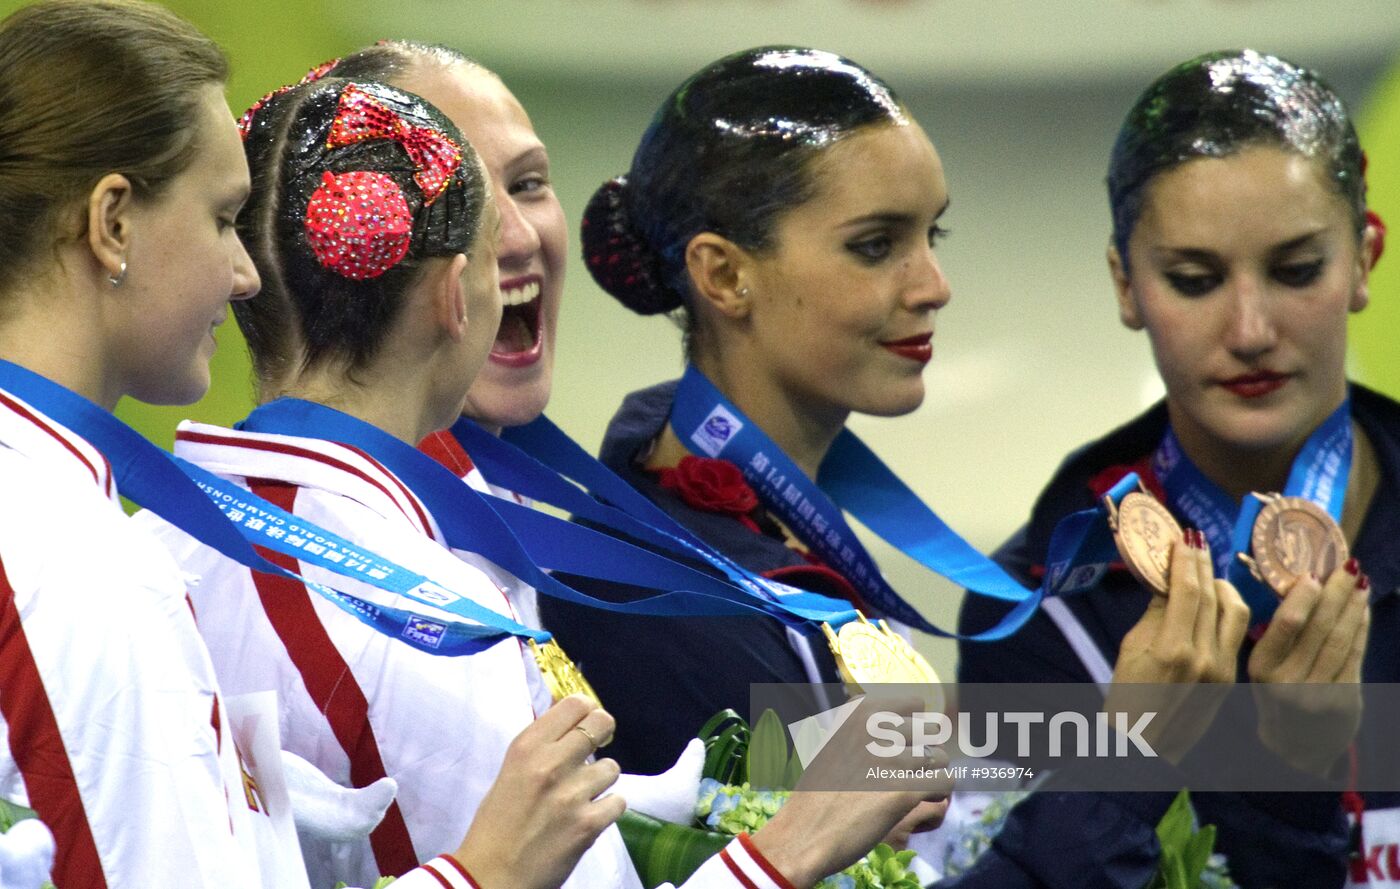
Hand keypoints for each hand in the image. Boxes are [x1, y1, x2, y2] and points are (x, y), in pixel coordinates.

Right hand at [449, 694, 623, 888]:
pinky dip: (607, 810)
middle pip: (602, 723)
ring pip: (612, 768)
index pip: (575, 703)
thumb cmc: (497, 823)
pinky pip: (618, 802)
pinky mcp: (588, 824)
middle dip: (602, 735)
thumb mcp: (511, 771)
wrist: (491, 874)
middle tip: (594, 752)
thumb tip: (572, 721)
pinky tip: (588, 818)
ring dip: (601, 782)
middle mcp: (551, 763)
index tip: (585, 723)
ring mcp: (572, 794)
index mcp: (527, 747)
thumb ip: (541, 746)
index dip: (587, 712)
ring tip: (582, 796)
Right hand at [749, 692, 951, 887]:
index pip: (914, 703)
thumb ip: (865, 728)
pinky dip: (938, 793)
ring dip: (932, 774)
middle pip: (931, 729)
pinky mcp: (904, 790)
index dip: (913, 726)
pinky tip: (918, 802)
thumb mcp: (834, 743)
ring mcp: (891, 758)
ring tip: (913, 789)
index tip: (902, 746)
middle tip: (908, 773)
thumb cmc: (819, 793)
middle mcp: (876, 728)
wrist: (804, 834)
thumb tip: (907, 720)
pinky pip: (945, 781)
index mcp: (859, 712)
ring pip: (940, 756)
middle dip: (925, 750)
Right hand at [1104, 531, 1249, 762]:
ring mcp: (1222, 670)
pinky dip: (1226, 610)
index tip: (1183, 538)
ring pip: (1234, 612)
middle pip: (1213, 596)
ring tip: (1207, 570)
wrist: (1144, 748)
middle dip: (1203, 566)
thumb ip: (1155, 614)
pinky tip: (1216, 599)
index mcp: (1173, 650)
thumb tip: (1168, 582)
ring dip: (1222, 585)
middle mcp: (1204, 658)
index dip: (1186, 561)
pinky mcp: (1229, 679)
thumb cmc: (1126, 698)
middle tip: (1194, 544)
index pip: (1187, 591)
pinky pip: (1234, 634)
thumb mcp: (1131, 650)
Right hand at [1248, 559, 1369, 776]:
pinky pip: (1355, 654)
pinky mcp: (1346, 700)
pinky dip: (1360, 626)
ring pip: (1341, 637)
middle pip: (1318, 625)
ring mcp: (1320, 693)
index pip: (1285, 624)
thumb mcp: (1263, 668)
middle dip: (1335, 591)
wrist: (1294, 749)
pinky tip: (1362, 607)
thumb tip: (1298, 583)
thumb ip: (1276, 634)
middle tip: (1346, 565)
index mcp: (1261, 669)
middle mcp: (1288, 682)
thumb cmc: (1276, 697)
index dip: (1303, 596)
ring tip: (1359, 579)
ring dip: (1352, 604)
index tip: (1313, 573)